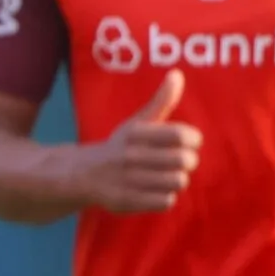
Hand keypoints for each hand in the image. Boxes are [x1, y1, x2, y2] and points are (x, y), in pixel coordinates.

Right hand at [78, 69, 200, 213]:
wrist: (82, 175)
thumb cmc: (120, 146)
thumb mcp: (137, 123)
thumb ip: (161, 101)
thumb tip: (178, 74)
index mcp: (135, 133)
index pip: (182, 135)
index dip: (192, 140)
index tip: (187, 142)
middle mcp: (128, 155)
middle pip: (185, 161)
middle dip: (187, 162)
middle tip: (179, 162)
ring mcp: (125, 179)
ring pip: (178, 181)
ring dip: (176, 180)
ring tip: (165, 176)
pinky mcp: (125, 201)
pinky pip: (166, 201)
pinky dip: (164, 197)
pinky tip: (153, 191)